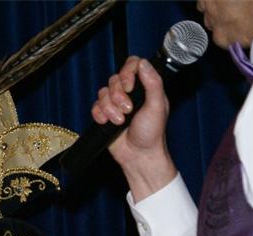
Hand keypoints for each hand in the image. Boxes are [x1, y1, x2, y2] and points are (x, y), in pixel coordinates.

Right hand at [91, 56, 176, 200]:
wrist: (138, 155)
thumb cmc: (152, 133)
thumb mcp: (158, 106)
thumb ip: (153, 83)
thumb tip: (143, 63)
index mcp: (145, 87)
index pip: (132, 65)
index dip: (127, 73)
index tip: (130, 87)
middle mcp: (130, 93)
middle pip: (114, 79)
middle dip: (118, 96)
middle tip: (128, 109)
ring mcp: (116, 104)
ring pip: (103, 93)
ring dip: (110, 109)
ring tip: (120, 121)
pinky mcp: (104, 115)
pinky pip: (94, 107)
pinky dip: (100, 115)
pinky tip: (108, 123)